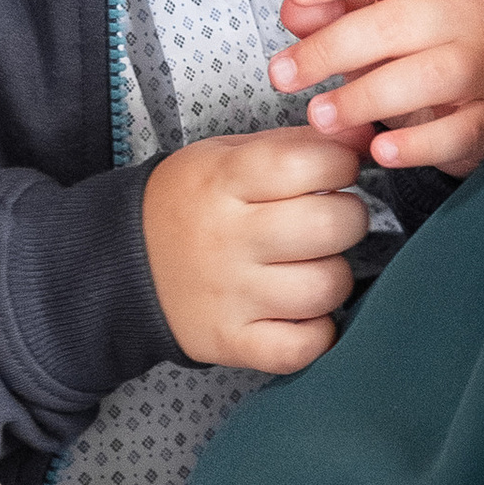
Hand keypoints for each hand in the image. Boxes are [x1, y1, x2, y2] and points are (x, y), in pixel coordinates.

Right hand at [142, 127, 369, 372]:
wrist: (121, 265)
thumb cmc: (189, 206)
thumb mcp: (227, 155)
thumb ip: (295, 143)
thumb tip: (362, 137)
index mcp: (224, 181)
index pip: (310, 162)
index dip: (341, 163)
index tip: (336, 170)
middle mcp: (226, 237)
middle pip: (329, 226)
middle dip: (347, 219)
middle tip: (328, 220)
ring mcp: (229, 294)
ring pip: (325, 288)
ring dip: (333, 276)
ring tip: (312, 265)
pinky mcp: (231, 340)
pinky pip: (301, 347)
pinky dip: (316, 333)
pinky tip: (302, 312)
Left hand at [270, 0, 483, 173]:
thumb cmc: (422, 51)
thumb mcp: (375, 23)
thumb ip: (333, 13)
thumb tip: (293, 8)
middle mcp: (458, 16)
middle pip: (394, 24)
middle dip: (330, 48)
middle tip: (282, 75)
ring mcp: (479, 67)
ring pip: (427, 76)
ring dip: (366, 97)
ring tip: (320, 116)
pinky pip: (455, 132)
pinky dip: (416, 145)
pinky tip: (379, 151)